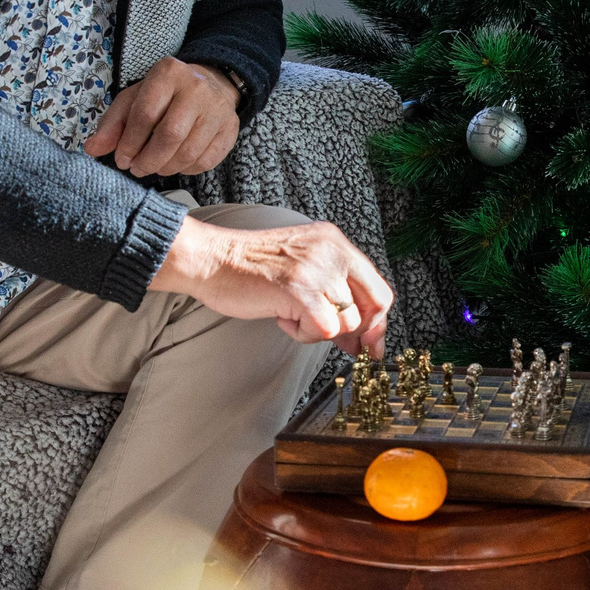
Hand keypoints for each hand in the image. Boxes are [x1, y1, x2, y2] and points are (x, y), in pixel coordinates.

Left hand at [84, 57, 241, 178]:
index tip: (122, 159)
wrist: (209, 84)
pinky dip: (187, 169)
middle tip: (137, 169)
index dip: (130, 143)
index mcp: (168, 73)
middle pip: (170, 135)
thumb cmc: (164, 94)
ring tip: (154, 166)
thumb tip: (92, 149)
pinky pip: (206, 161)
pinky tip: (176, 163)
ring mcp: (218, 109)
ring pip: (189, 152)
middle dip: (148, 160)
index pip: (146, 114)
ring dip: (166, 167)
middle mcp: (197, 88)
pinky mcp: (231, 128)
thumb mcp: (134, 99)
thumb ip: (112, 124)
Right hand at [149, 215, 392, 357]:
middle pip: (371, 307)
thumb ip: (333, 292)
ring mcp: (317, 270)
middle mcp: (332, 251)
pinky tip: (282, 317)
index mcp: (335, 242)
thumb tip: (359, 338)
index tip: (370, 344)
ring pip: (346, 322)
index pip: (377, 287)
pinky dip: (303, 333)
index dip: (377, 322)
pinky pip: (324, 329)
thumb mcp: (302, 268)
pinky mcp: (300, 290)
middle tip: (347, 348)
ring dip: (318, 329)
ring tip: (291, 316)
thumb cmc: (249, 268)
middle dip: (360, 334)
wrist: (211, 259)